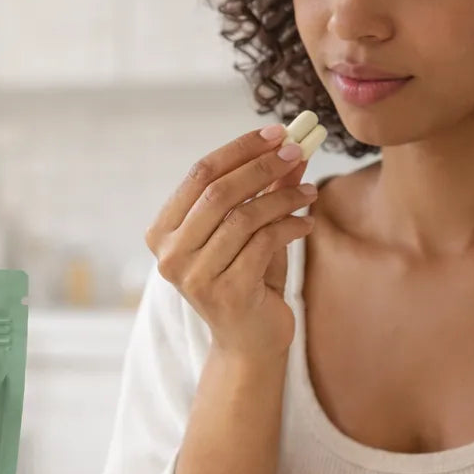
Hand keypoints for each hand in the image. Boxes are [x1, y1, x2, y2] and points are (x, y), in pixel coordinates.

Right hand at [144, 125, 316, 358]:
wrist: (250, 340)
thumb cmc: (246, 279)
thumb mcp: (251, 229)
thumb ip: (263, 190)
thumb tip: (291, 148)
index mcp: (163, 231)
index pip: (198, 173)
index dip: (239, 149)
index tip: (276, 133)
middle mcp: (170, 254)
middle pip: (218, 192)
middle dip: (262, 166)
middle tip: (297, 151)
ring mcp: (194, 277)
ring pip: (243, 217)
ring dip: (282, 197)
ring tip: (310, 191)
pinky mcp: (225, 294)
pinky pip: (263, 243)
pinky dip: (289, 226)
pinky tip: (306, 223)